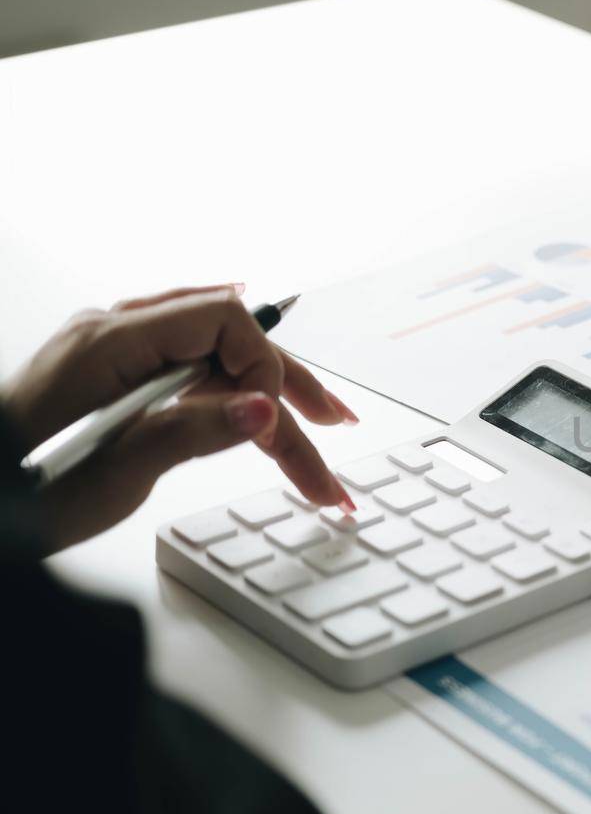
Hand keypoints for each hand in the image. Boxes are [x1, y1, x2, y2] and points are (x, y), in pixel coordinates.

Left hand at [4, 286, 359, 550]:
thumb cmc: (17, 495)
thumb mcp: (111, 479)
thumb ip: (189, 436)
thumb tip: (263, 409)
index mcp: (106, 345)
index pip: (221, 318)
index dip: (263, 365)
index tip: (279, 425)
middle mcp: (110, 334)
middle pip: (226, 338)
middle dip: (287, 385)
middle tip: (335, 427)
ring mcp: (109, 351)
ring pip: (212, 355)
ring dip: (267, 393)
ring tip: (314, 435)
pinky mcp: (109, 374)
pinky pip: (185, 366)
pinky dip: (229, 393)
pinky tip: (259, 409)